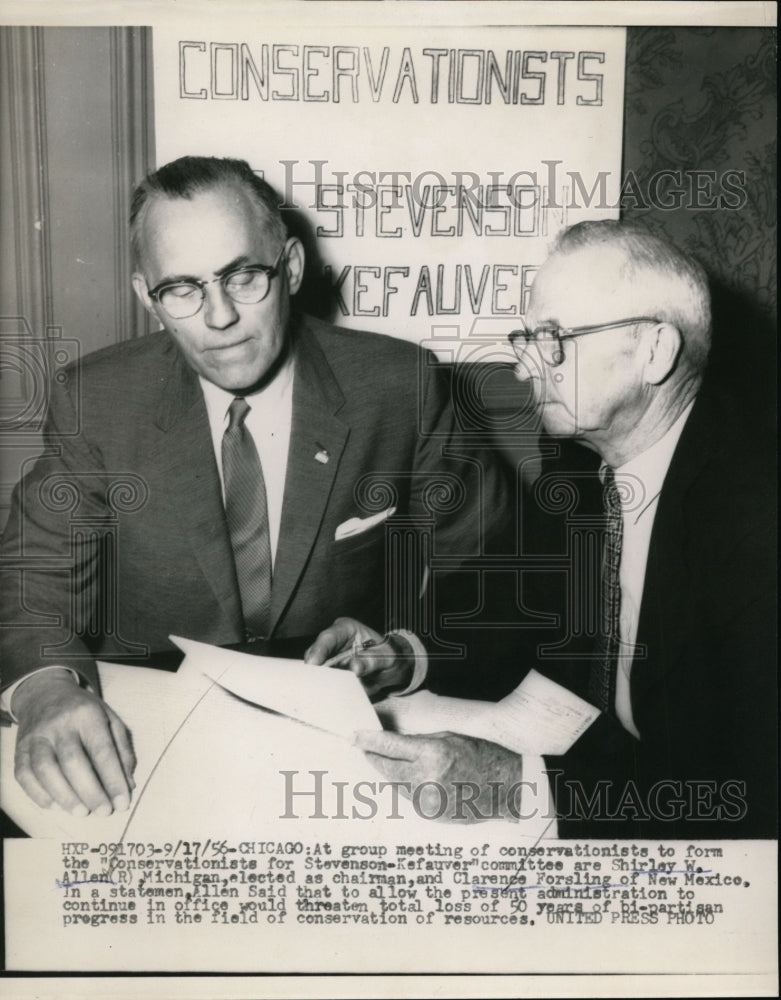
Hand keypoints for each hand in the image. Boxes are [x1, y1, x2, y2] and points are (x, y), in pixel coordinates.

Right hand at [12, 669, 135, 816]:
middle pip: (72, 761)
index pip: (102, 750)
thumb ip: (122, 751)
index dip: (113, 779)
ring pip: (45, 769)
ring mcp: (37, 736)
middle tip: (104, 811)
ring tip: (82, 812)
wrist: (45, 693)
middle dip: (90, 791)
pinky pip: (24, 775)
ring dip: (64, 796)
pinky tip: (55, 806)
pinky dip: (38, 794)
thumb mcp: (110, 719)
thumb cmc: (84, 712)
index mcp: (87, 714)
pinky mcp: (20, 749)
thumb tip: (128, 785)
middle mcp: (59, 724)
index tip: (122, 803)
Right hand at [304, 617, 414, 698]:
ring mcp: (330, 660)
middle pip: (315, 655)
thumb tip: (354, 668)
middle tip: (318, 684)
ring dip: (324, 683)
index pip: (328, 638)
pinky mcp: (331, 675)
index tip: (314, 663)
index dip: (318, 650)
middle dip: (316, 670)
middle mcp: (334, 643)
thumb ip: (371, 661)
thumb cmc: (387, 655)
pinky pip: (326, 684)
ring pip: (317, 673)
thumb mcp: (385, 657)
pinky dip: (330, 691)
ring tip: (331, 693)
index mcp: (345, 629)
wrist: (391, 668)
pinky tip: (335, 697)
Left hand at [354, 730, 523, 822]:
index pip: (390, 747)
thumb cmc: (481, 756)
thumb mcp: (449, 738)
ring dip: (391, 772)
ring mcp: (428, 801)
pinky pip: (409, 798)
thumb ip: (418, 743)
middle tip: (364, 748)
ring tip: (393, 761)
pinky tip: (415, 778)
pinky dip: (406, 786)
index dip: (368, 741)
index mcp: (433, 755)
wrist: (507, 788)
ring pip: (395, 785)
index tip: (354, 737)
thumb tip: (393, 744)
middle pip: (386, 769)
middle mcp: (427, 780)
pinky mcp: (431, 815)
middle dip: (373, 758)